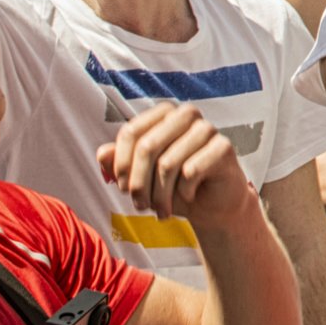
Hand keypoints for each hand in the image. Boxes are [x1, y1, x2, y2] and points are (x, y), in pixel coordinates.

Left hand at [97, 103, 257, 229]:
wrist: (212, 206)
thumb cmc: (174, 187)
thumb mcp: (142, 178)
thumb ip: (119, 163)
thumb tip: (102, 154)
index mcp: (163, 114)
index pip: (131, 133)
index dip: (122, 165)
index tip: (122, 190)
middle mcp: (186, 114)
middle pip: (147, 147)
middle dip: (139, 184)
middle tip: (140, 206)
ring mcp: (207, 129)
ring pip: (168, 163)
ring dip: (160, 195)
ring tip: (161, 210)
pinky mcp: (224, 147)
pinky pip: (192, 171)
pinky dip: (184, 192)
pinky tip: (189, 196)